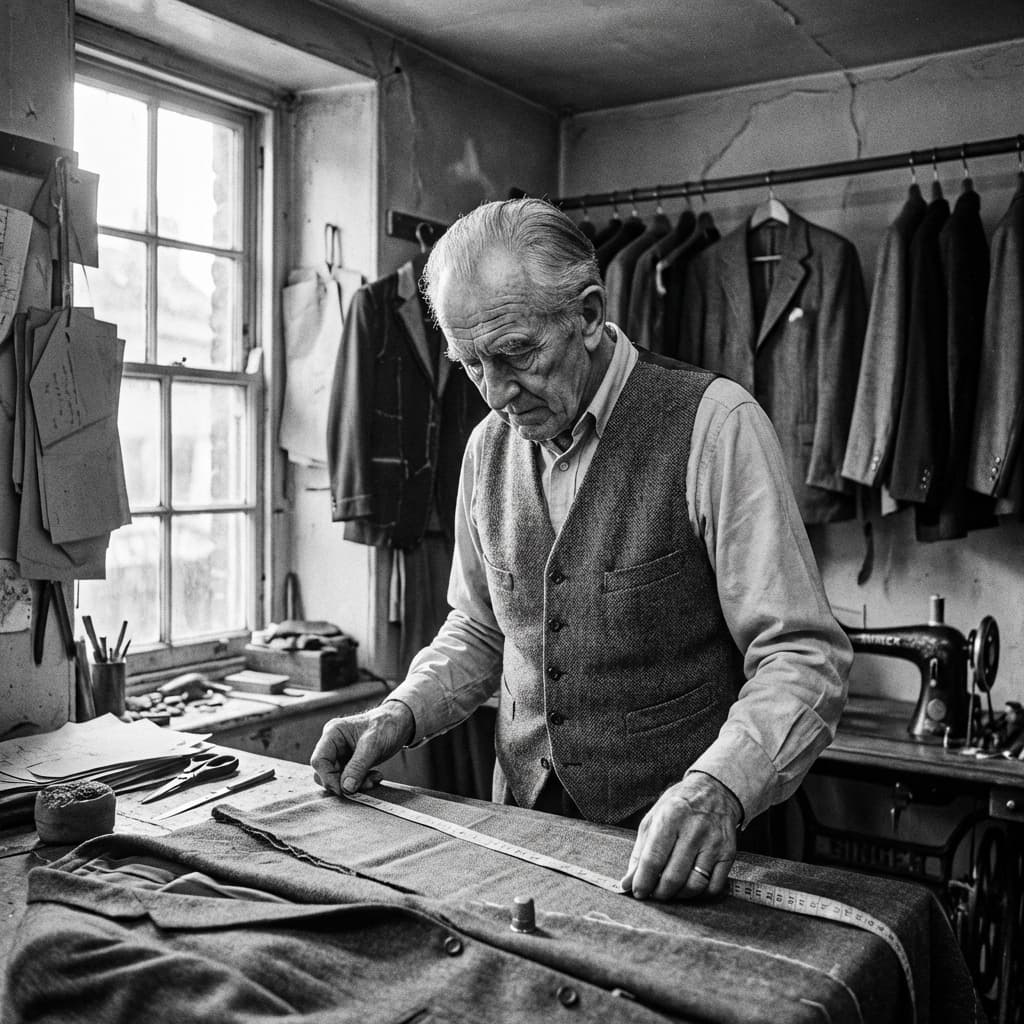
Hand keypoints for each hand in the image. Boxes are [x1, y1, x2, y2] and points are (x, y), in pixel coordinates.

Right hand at [310, 701, 413, 795]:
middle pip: (325, 772)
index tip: (343, 790)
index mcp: (333, 733)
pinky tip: (376, 777)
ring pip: (337, 779)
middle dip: (343, 783)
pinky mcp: (350, 763)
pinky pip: (349, 780)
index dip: (328, 778)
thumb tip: (346, 788)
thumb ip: (358, 766)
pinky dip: (362, 782)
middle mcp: (333, 744)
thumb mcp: (373, 745)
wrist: (400, 723)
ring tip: (374, 779)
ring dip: (355, 785)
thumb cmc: (386, 725)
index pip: (319, 760)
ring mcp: (341, 754)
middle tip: (365, 785)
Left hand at [620, 772, 740, 900]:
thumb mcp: (654, 818)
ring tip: (669, 891)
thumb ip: (639, 851)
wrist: (715, 792)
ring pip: (694, 885)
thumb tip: (627, 882)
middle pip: (674, 876)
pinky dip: (699, 894)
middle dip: (659, 892)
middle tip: (653, 893)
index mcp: (671, 817)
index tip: (637, 892)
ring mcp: (714, 843)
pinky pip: (713, 887)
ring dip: (678, 896)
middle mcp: (694, 830)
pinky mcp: (728, 854)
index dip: (643, 881)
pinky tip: (689, 886)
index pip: (653, 859)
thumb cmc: (679, 806)